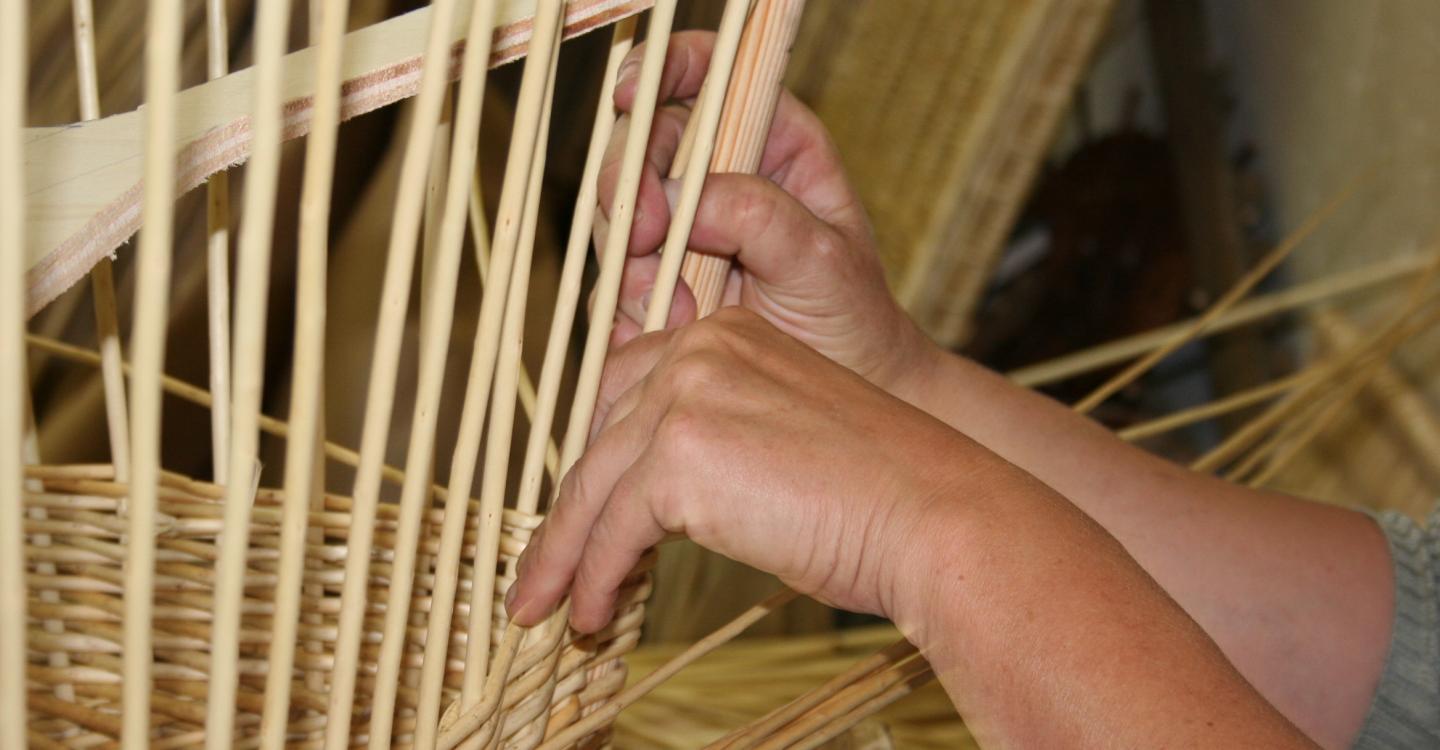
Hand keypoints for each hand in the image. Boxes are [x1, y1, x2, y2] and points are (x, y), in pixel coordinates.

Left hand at [506, 308, 968, 632]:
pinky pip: (611, 531)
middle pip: (602, 440)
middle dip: (568, 513)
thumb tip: (648, 503)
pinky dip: (595, 578)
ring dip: (565, 556)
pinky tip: (592, 614)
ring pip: (592, 488)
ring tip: (547, 606)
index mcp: (728, 335)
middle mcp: (699, 350)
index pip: (629, 394)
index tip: (580, 514)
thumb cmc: (880, 493)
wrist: (935, 515)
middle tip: (545, 570)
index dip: (600, 462)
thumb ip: (716, 443)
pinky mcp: (680, 458)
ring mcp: (686, 398)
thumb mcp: (783, 441)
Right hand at [594, 31, 937, 399]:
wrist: (846, 390)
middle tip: (642, 237)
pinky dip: (624, 309)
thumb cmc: (853, 316)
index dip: (662, 68)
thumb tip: (681, 198)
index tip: (633, 94)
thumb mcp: (822, 260)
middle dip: (628, 183)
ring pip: (616, 216)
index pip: (706, 73)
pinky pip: (612, 285)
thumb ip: (760, 216)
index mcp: (768, 139)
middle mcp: (716, 174)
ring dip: (628, 261)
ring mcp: (678, 230)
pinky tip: (662, 332)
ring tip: (681, 312)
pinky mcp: (653, 285)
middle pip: (640, 143)